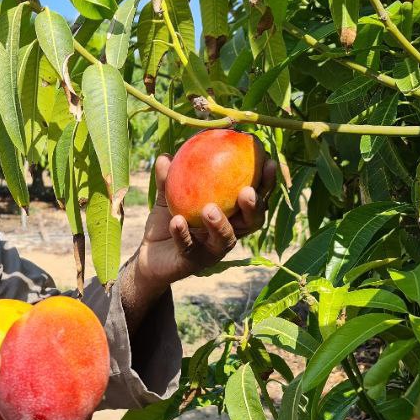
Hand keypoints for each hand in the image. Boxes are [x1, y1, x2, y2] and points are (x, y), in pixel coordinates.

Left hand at [132, 154, 277, 289]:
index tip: (269, 162)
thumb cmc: (170, 220)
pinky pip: (189, 247)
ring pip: (225, 239)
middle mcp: (229, 233)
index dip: (266, 183)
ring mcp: (213, 251)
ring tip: (209, 209)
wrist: (149, 256)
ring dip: (220, 224)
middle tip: (247, 192)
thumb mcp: (169, 196)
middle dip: (255, 207)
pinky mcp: (193, 263)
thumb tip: (165, 156)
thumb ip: (169, 178)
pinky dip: (183, 234)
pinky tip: (177, 221)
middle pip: (252, 222)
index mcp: (232, 214)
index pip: (256, 197)